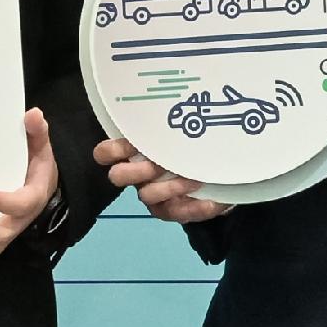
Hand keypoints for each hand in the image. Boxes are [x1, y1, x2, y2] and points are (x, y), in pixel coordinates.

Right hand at [95, 132, 226, 225]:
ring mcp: (152, 195)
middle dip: (136, 171)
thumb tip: (177, 113)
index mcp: (134, 153)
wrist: (221, 176)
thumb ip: (171, 128)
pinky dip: (193, 207)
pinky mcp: (170, 211)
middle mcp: (138, 175)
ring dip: (170, 187)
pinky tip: (210, 201)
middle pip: (117, 176)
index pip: (106, 152)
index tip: (132, 144)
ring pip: (146, 195)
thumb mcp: (182, 134)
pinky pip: (175, 213)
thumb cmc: (194, 148)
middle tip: (159, 166)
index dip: (112, 150)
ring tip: (194, 180)